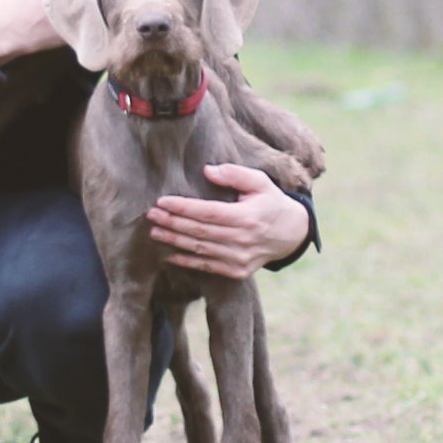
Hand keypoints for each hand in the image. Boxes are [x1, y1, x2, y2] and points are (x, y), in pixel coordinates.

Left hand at [147, 163, 307, 278]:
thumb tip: (207, 170)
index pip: (208, 212)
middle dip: (172, 223)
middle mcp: (243, 240)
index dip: (183, 207)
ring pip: (201, 250)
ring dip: (175, 241)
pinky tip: (169, 255)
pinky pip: (208, 267)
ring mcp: (240, 259)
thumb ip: (235, 174)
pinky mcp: (238, 271)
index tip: (162, 201)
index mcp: (248, 217)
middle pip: (200, 231)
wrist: (292, 233)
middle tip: (151, 215)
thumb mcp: (260, 182)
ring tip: (155, 232)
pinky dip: (187, 262)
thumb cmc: (270, 201)